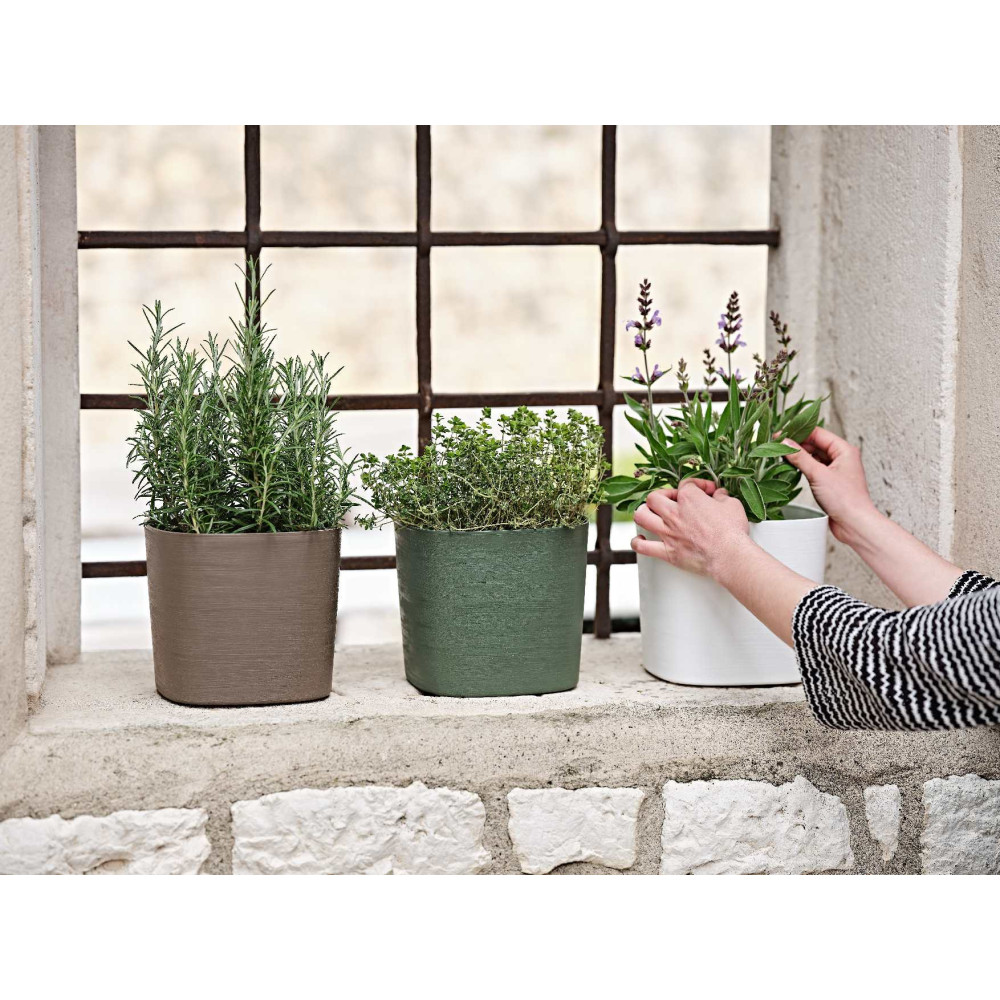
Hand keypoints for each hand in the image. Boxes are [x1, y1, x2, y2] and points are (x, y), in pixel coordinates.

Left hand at [632, 479, 750, 578]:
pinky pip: (643, 547)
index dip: (697, 485)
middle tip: (673, 501)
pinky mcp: (667, 552)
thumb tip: (720, 494)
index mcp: (689, 499)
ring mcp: (668, 533)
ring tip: (651, 514)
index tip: (706, 491)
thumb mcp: (732, 505)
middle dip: (663, 496)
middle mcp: (674, 514)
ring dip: (644, 513)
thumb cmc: (732, 531)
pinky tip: (641, 539)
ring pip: (642, 516)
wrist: (729, 556)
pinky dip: (638, 542)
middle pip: (654, 497)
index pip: (686, 484)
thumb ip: (722, 497)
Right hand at [782, 428, 875, 544]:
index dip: (799, 432)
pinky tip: (792, 469)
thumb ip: (800, 457)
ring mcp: (837, 470)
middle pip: (816, 444)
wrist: (855, 524)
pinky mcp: (831, 482)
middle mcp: (842, 457)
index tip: (781, 434)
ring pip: (814, 457)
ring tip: (782, 457)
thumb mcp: (818, 474)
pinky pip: (815, 469)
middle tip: (778, 446)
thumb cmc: (845, 499)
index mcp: (844, 450)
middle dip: (797, 445)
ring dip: (800, 456)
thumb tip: (785, 443)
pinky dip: (804, 467)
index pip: (818, 433)